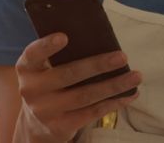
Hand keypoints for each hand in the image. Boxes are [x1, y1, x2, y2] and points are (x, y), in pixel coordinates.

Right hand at [13, 33, 141, 142]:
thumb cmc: (49, 83)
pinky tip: (130, 94)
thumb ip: (61, 55)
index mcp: (27, 69)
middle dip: (98, 65)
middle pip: (68, 75)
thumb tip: (100, 38)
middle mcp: (32, 90)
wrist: (36, 123)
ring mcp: (46, 111)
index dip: (47, 46)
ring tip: (136, 76)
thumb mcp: (45, 68)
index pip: (33, 54)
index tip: (65, 36)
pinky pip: (92, 113)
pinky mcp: (61, 126)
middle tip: (122, 56)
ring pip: (85, 96)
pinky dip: (114, 102)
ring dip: (114, 85)